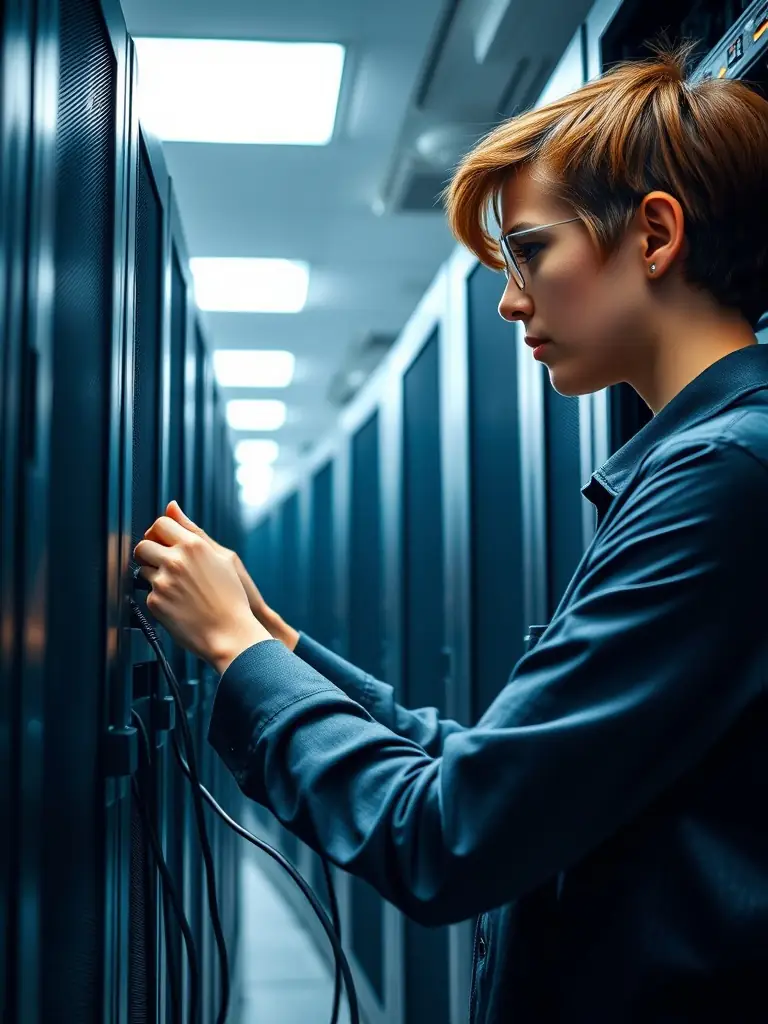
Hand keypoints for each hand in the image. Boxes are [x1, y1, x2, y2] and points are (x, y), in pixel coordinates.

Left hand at [134, 506, 271, 674]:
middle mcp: (176, 560)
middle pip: (144, 544)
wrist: (231, 634)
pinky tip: (178, 604)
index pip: (160, 524)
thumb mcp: (222, 557)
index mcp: (194, 545)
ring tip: (176, 588)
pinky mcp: (156, 602)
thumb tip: (172, 507)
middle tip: (163, 564)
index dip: (160, 534)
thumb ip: (192, 530)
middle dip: (150, 553)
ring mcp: (163, 582)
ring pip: (142, 569)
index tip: (164, 542)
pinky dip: (159, 597)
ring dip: (153, 575)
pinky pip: (148, 593)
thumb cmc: (231, 598)